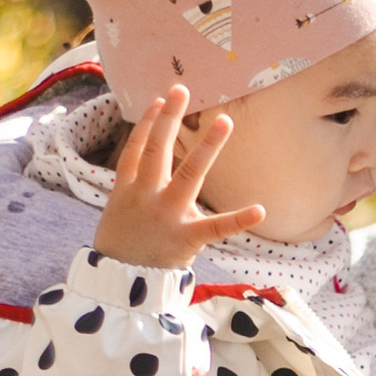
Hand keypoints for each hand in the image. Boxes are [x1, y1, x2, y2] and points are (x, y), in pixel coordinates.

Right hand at [91, 82, 260, 268]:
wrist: (116, 286)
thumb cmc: (119, 253)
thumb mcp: (116, 218)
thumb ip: (131, 196)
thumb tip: (142, 181)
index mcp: (126, 190)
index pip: (136, 148)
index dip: (146, 122)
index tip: (158, 100)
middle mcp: (146, 195)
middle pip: (157, 148)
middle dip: (169, 117)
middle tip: (182, 88)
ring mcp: (167, 214)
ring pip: (189, 173)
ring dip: (208, 146)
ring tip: (225, 120)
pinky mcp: (186, 237)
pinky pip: (217, 227)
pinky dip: (239, 219)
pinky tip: (260, 209)